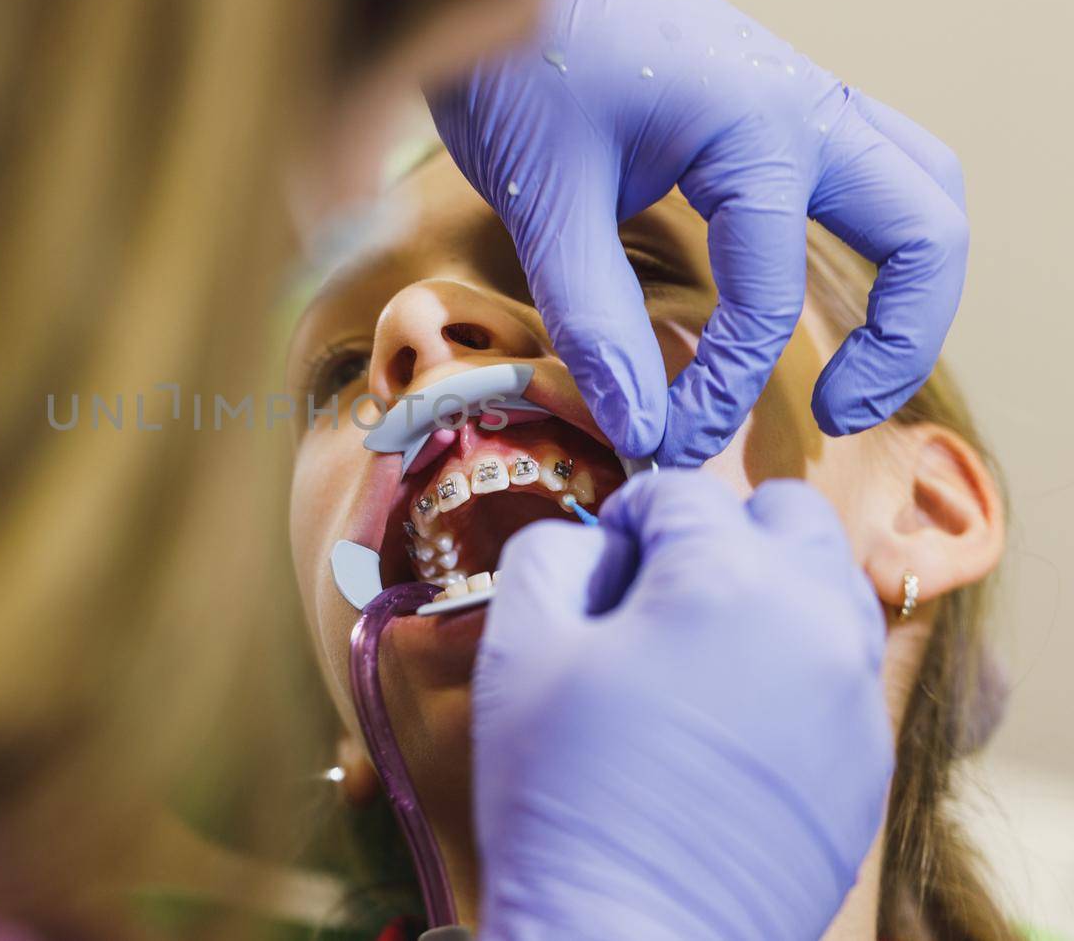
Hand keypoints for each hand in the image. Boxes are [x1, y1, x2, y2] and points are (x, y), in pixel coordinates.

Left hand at [429, 0, 967, 465]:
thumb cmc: (520, 58)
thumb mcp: (545, 198)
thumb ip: (593, 317)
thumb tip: (641, 429)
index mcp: (758, 126)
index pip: (770, 297)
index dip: (722, 390)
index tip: (663, 440)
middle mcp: (808, 106)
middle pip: (924, 233)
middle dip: (897, 341)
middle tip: (834, 415)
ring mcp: (804, 97)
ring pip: (919, 192)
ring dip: (909, 286)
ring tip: (853, 372)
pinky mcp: (780, 102)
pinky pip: (872, 170)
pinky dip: (874, 237)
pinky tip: (813, 286)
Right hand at [474, 470, 891, 940]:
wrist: (630, 939)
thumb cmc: (563, 793)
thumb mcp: (519, 648)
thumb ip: (554, 552)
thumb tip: (602, 543)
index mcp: (725, 580)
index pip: (684, 493)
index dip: (628, 516)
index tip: (602, 560)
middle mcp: (814, 621)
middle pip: (791, 517)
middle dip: (723, 532)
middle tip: (660, 592)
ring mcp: (854, 696)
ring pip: (830, 588)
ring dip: (767, 589)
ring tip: (698, 653)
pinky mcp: (868, 762)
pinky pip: (839, 672)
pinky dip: (791, 666)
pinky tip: (728, 723)